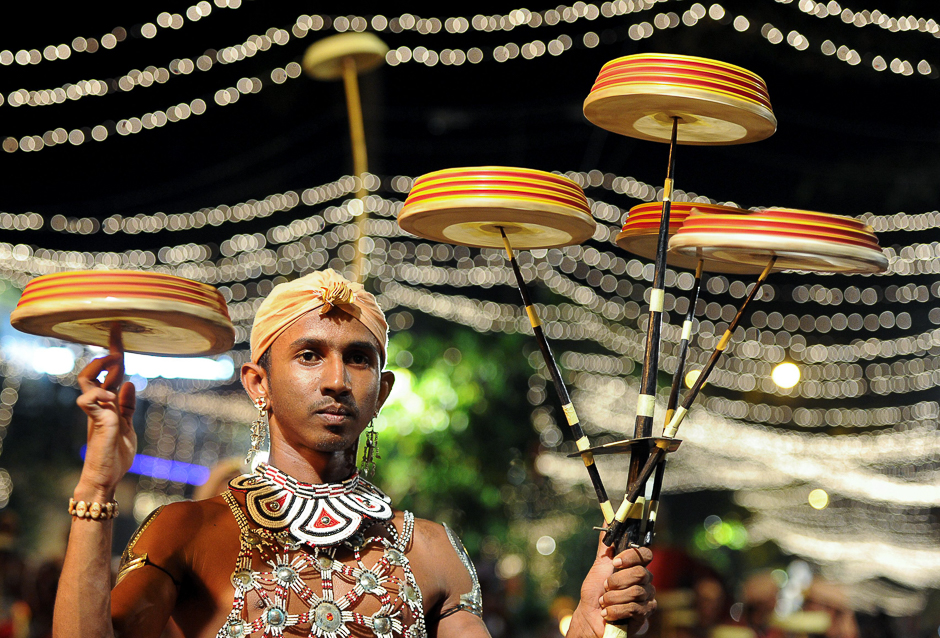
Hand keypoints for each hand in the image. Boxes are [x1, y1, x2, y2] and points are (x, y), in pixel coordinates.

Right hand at [75, 342, 136, 498]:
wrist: (106, 478)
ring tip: (114, 361)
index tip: (118, 331)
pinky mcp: (96, 422)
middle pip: (96, 372)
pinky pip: (89, 401)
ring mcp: (96, 413)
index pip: (112, 373)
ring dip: (100, 369)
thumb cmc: (115, 454)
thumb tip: (130, 382)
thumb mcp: (127, 425)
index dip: (115, 352)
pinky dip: (98, 393)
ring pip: (87, 382)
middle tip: (118, 340)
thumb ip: (127, 405)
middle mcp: (101, 405)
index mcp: (110, 403)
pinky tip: (110, 394)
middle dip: (108, 353)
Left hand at [566, 534, 656, 636]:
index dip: (631, 557)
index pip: (645, 554)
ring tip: (604, 602)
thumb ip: (606, 544)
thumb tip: (606, 519)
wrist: (590, 617)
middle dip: (617, 581)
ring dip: (614, 598)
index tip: (615, 562)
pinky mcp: (645, 614)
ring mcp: (646, 598)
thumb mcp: (598, 565)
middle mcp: (644, 581)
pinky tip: (608, 613)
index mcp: (634, 566)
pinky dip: (616, 610)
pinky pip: (635, 608)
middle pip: (641, 573)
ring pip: (636, 592)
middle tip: (606, 587)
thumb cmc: (595, 592)